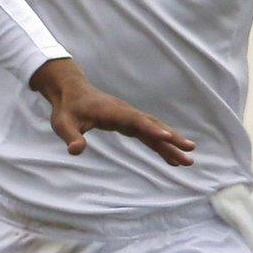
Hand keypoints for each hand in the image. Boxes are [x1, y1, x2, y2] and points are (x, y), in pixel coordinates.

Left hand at [29, 59, 194, 165]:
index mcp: (112, 111)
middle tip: (190, 152)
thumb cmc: (67, 108)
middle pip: (153, 125)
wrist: (71, 91)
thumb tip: (76, 151)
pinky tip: (172, 159)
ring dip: (172, 144)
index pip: (135, 120)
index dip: (150, 128)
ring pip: (155, 130)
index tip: (167, 137)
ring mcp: (130, 117)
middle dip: (171, 139)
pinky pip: (149, 135)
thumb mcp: (63, 124)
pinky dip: (161, 145)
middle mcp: (126, 113)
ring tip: (188, 160)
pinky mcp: (130, 123)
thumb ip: (71, 136)